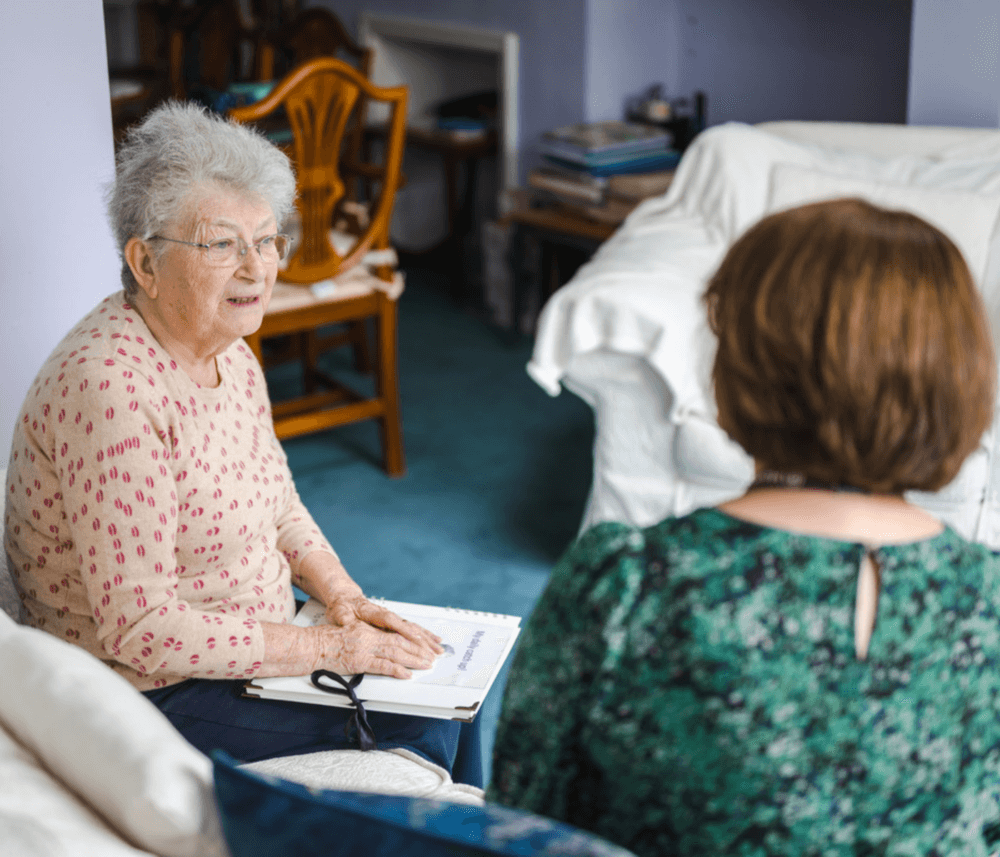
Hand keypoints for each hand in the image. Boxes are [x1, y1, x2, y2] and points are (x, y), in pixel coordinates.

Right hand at [310, 620, 437, 679]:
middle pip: (400, 642)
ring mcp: (365, 649)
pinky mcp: (358, 661)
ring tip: (426, 664)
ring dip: (413, 659)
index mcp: (368, 629)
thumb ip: (366, 637)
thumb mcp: (350, 632)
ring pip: (395, 653)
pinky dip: (396, 670)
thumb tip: (381, 644)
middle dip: (419, 650)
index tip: (424, 645)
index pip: (395, 634)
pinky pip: (381, 666)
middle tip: (432, 656)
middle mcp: (369, 637)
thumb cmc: (326, 640)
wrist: (311, 646)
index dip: (412, 639)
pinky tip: (406, 674)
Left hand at [324, 589, 444, 658]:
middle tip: (433, 652)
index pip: (392, 622)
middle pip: (408, 627)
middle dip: (422, 640)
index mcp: (374, 612)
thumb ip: (343, 616)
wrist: (345, 599)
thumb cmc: (343, 606)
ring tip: (438, 649)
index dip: (405, 630)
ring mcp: (392, 619)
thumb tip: (344, 619)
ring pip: (413, 629)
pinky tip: (433, 640)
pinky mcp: (394, 624)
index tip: (416, 639)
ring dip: (427, 640)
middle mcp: (387, 615)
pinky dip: (424, 636)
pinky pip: (412, 630)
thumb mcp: (339, 611)